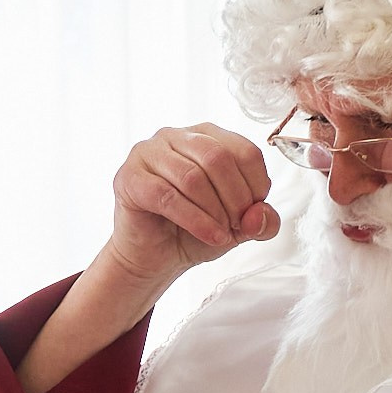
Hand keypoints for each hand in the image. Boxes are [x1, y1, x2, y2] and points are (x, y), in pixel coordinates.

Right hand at [101, 123, 278, 293]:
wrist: (154, 257)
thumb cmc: (194, 232)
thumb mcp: (239, 227)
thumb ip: (262, 221)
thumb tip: (260, 214)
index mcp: (207, 136)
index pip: (245, 151)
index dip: (257, 187)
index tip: (252, 214)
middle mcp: (176, 135)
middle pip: (219, 158)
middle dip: (236, 199)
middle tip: (237, 227)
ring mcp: (148, 152)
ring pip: (192, 177)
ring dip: (215, 212)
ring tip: (222, 234)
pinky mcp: (129, 177)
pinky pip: (167, 196)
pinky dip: (196, 221)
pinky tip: (210, 236)